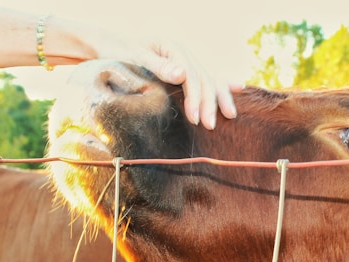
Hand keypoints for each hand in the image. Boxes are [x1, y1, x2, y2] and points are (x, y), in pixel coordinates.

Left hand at [95, 35, 240, 129]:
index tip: (194, 118)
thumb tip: (182, 74)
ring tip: (230, 116)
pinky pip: (208, 77)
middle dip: (209, 103)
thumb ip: (158, 66)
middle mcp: (183, 53)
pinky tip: (237, 87)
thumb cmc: (118, 53)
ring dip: (221, 98)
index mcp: (172, 48)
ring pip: (210, 79)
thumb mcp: (134, 57)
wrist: (110, 47)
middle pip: (204, 78)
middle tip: (209, 126)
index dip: (195, 97)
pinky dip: (222, 84)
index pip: (191, 75)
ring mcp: (186, 60)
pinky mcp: (185, 68)